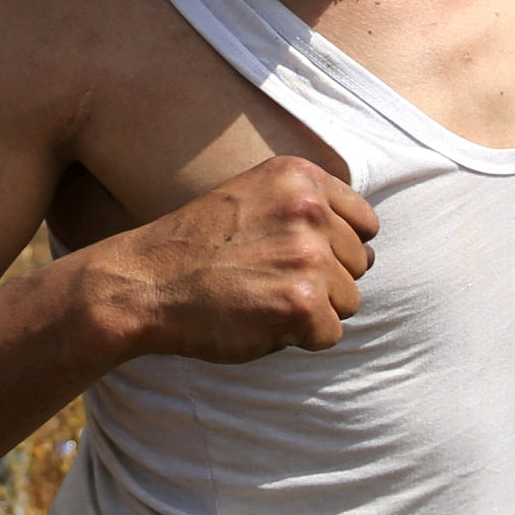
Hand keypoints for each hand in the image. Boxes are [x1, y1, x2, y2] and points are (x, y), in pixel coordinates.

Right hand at [95, 156, 378, 361]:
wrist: (145, 283)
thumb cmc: (197, 247)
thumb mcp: (252, 197)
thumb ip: (305, 206)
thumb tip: (369, 246)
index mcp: (299, 177)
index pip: (364, 222)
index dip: (335, 247)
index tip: (293, 256)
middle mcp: (309, 210)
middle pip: (360, 264)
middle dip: (324, 280)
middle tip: (266, 278)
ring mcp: (307, 257)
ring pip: (349, 301)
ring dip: (311, 309)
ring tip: (260, 296)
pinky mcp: (302, 303)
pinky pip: (330, 334)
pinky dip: (298, 338)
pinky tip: (258, 319)